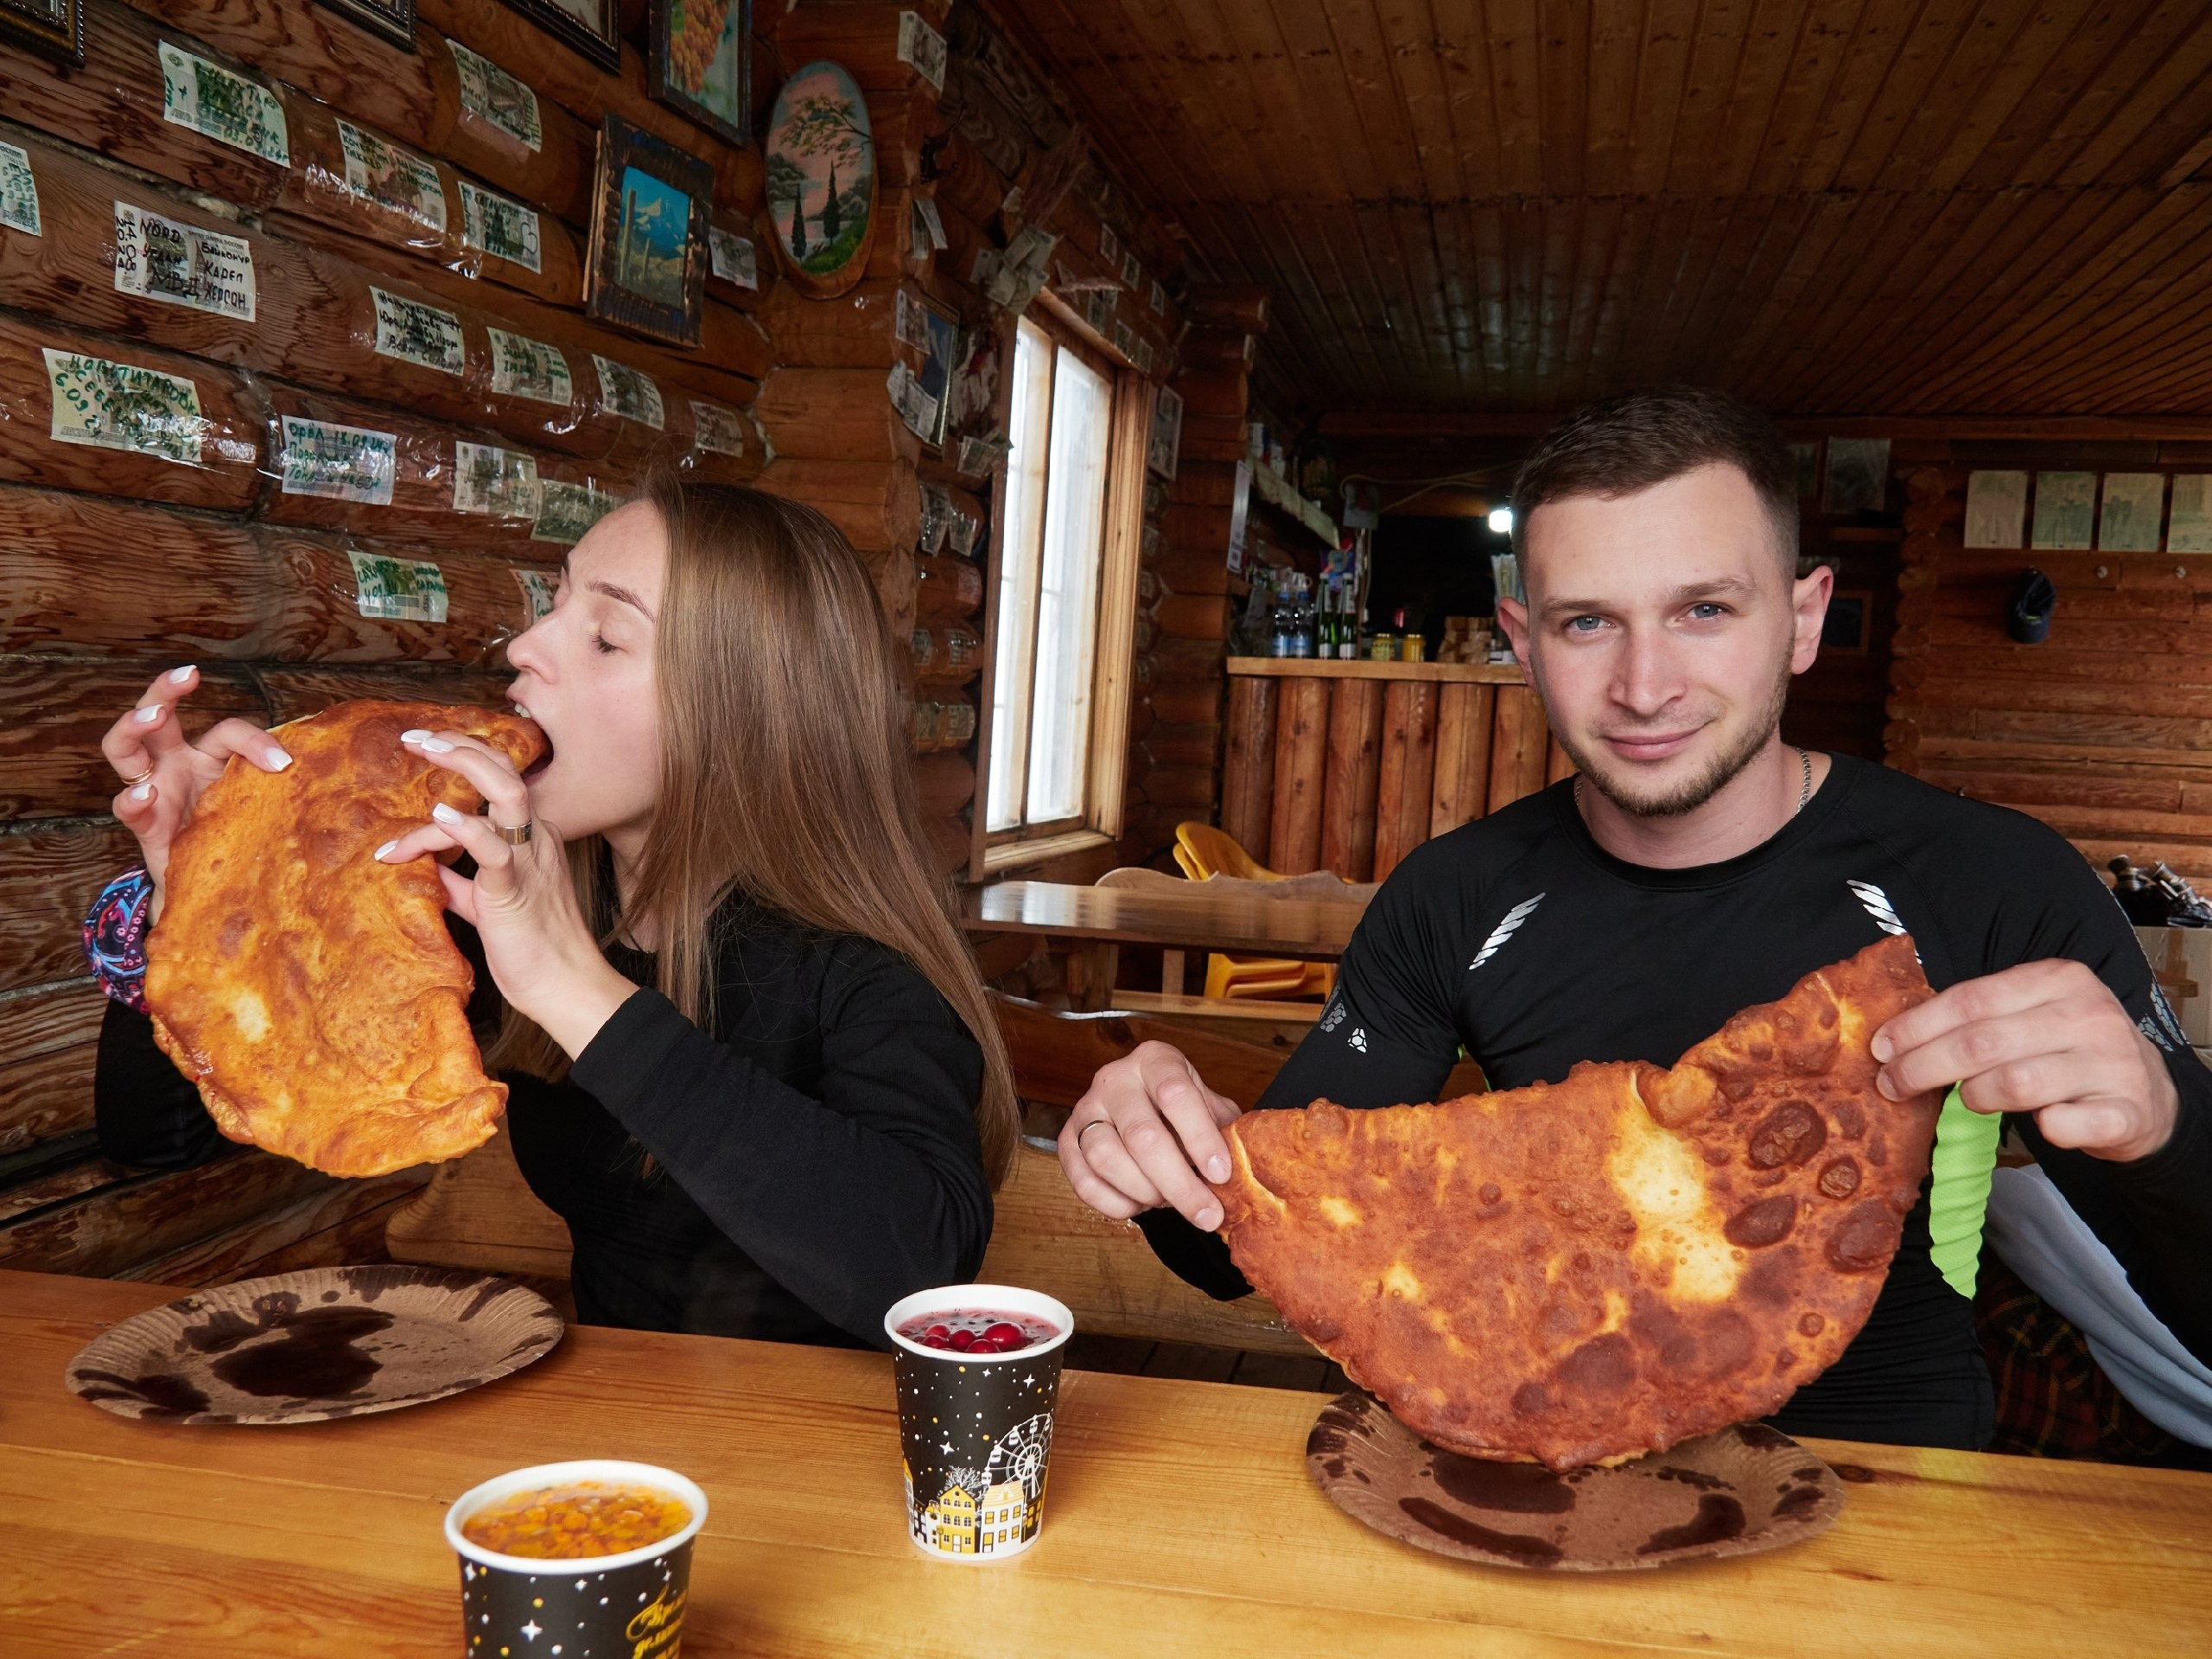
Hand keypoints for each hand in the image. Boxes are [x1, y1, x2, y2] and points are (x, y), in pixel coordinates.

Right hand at [101, 664, 294, 924]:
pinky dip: (134, 799)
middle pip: (158, 714)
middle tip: (188, 674)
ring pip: (123, 746)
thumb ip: (287, 790)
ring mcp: (153, 788)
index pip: (226, 732)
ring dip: (134, 725)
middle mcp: (176, 763)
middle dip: (166, 688)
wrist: (214, 888)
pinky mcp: (142, 823)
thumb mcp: (265, 809)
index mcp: (209, 756)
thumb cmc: (241, 837)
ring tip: (154, 716)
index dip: (255, 741)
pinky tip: (146, 795)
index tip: (285, 763)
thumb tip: (348, 778)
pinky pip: (128, 805)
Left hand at [375, 727, 635, 1056]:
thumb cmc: (531, 950)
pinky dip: (466, 828)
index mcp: (532, 840)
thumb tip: (423, 864)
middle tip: (417, 736)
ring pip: (507, 793)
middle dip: (460, 745)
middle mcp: (536, 840)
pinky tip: (439, 817)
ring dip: (465, 765)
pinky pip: (494, 848)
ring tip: (425, 750)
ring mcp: (530, 860)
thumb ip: (457, 880)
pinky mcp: (516, 889)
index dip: (461, 761)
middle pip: (505, 772)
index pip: (497, 785)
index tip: (421, 751)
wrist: (565, 988)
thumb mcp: (485, 905)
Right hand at [1058, 1040, 1242, 1229]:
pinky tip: (1139, 1206)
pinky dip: (1114, 1203)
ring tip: (1169, 1202)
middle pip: (1142, 1135)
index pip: (1176, 1094)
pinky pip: (1083, 1180)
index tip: (1221, 1175)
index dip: (1200, 1137)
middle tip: (1206, 1214)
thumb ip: (1225, 1130)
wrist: (1144, 1107)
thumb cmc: (1182, 1110)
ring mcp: (1085, 1108)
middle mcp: (1115, 1078)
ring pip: (1106, 1157)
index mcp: (1156, 1061)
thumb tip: (1245, 1167)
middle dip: (1179, 1184)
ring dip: (1144, 1192)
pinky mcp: (1068, 1140)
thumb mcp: (1210, 1106)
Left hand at [1872, 958, 2179, 1162]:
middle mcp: (2088, 1015)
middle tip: (1893, 1085)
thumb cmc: (2069, 1050)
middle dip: (1924, 1066)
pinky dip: (2046, 1129)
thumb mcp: (2032, 1016)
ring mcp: (2112, 1063)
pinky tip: (2038, 1126)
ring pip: (2017, 1082)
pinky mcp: (2126, 1112)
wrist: (2148, 1093)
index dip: (1917, 1026)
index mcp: (2058, 979)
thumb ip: (1979, 1019)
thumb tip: (1896, 1040)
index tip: (1880, 1048)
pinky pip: (2070, 1125)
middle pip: (1983, 1042)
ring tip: (1965, 1100)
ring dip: (1975, 1096)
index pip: (1971, 999)